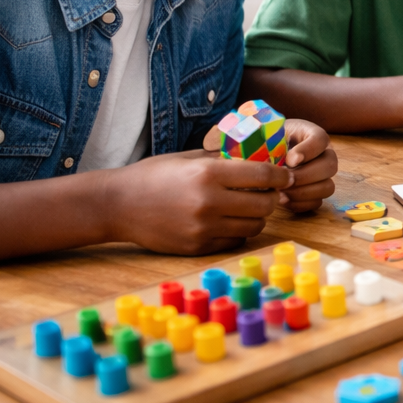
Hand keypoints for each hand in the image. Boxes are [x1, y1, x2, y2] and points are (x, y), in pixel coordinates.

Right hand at [105, 151, 291, 254]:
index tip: (286, 175)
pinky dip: (240, 231)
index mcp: (208, 174)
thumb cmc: (154, 175)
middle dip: (273, 197)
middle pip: (264, 204)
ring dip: (259, 216)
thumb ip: (224, 158)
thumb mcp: (189, 158)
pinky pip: (234, 240)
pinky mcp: (196, 247)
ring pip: (254, 226)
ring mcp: (202, 228)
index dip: (281, 176)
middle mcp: (208, 202)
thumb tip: (259, 155)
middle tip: (271, 192)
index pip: (262, 176)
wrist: (117, 205)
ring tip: (252, 207)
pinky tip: (232, 221)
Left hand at [200, 117, 336, 211]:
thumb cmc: (252, 147)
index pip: (321, 139)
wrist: (254, 165)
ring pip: (327, 186)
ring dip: (305, 192)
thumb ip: (239, 131)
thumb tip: (216, 135)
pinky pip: (318, 202)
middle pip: (330, 164)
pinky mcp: (313, 192)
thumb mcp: (248, 135)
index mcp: (307, 134)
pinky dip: (302, 204)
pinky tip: (284, 202)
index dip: (309, 150)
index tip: (289, 159)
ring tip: (281, 194)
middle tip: (285, 180)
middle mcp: (319, 154)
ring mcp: (319, 175)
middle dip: (307, 175)